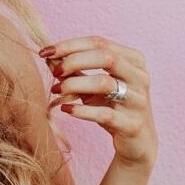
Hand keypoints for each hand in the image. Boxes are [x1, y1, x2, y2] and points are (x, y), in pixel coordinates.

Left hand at [39, 35, 156, 171]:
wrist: (136, 141)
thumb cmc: (111, 107)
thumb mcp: (91, 86)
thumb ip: (73, 70)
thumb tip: (48, 56)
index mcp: (132, 60)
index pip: (99, 42)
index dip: (69, 45)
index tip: (45, 51)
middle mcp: (140, 77)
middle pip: (106, 57)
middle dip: (74, 61)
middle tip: (55, 72)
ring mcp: (138, 101)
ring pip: (105, 83)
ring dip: (74, 84)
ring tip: (56, 90)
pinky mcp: (133, 124)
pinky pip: (105, 114)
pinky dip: (82, 110)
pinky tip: (66, 109)